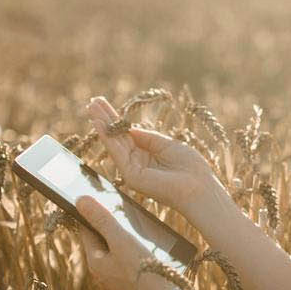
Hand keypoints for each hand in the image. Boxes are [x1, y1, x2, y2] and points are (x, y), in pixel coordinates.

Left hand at [74, 194, 168, 289]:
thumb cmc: (142, 272)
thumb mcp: (121, 240)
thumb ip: (102, 219)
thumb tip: (80, 199)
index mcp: (95, 262)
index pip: (86, 230)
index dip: (91, 212)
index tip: (97, 195)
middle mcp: (103, 272)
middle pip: (102, 239)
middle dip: (110, 223)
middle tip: (120, 205)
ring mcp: (119, 278)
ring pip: (117, 250)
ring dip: (124, 235)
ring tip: (138, 221)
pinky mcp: (134, 282)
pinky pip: (129, 259)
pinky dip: (134, 247)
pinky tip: (149, 242)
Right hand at [87, 95, 223, 222]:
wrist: (199, 187)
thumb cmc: (190, 167)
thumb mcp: (168, 145)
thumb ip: (148, 137)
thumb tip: (130, 128)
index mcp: (147, 155)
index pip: (127, 135)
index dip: (117, 120)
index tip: (105, 104)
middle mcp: (137, 163)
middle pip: (118, 137)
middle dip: (105, 119)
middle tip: (92, 101)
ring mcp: (133, 170)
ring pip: (114, 143)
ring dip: (102, 124)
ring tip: (91, 106)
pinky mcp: (132, 176)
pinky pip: (117, 153)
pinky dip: (107, 137)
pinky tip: (99, 123)